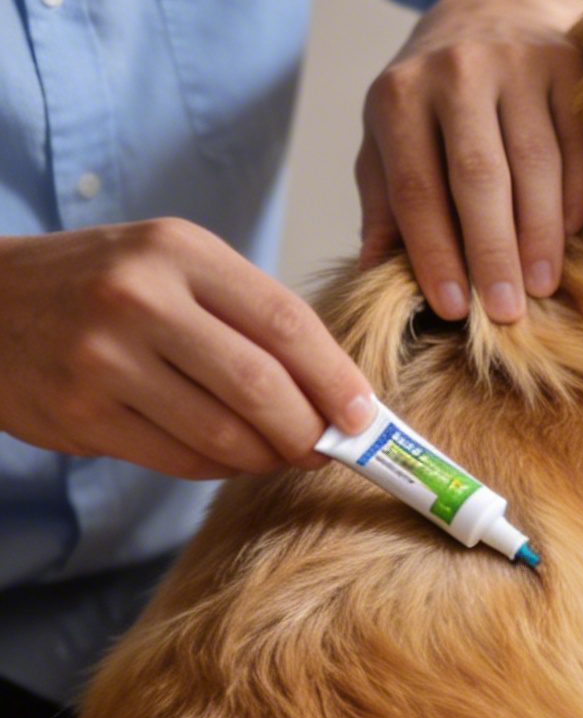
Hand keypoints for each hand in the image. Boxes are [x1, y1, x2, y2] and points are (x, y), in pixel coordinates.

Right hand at [0, 221, 376, 479]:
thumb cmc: (100, 287)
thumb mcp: (169, 266)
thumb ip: (245, 316)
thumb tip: (335, 394)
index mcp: (178, 250)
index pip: (284, 320)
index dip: (335, 378)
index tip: (365, 417)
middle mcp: (140, 298)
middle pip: (261, 386)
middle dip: (308, 431)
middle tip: (325, 449)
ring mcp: (106, 358)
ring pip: (223, 433)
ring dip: (266, 457)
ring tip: (278, 454)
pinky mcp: (83, 413)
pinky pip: (179, 459)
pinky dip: (217, 467)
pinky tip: (225, 456)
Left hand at [354, 0, 582, 323]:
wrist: (490, 12)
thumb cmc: (430, 100)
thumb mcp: (387, 140)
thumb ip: (382, 202)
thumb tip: (372, 273)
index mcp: (398, 95)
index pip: (417, 188)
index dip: (435, 252)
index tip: (453, 309)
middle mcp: (456, 70)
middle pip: (479, 177)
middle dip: (492, 251)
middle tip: (506, 312)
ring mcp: (517, 62)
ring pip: (535, 163)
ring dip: (541, 233)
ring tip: (541, 285)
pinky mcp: (568, 64)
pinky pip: (576, 144)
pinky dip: (574, 196)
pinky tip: (568, 237)